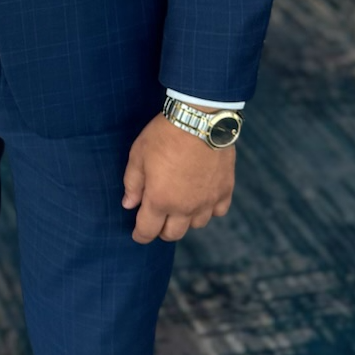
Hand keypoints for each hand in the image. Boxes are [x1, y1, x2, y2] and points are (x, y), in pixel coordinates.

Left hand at [121, 112, 234, 243]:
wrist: (201, 119)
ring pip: (196, 225)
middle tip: (157, 219)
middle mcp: (184, 207)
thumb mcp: (138, 155)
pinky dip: (209, 209)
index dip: (140, 235)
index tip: (138, 234)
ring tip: (179, 206)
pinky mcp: (225, 190)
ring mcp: (207, 200)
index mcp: (159, 200)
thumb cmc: (165, 135)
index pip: (147, 231)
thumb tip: (129, 204)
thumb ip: (132, 184)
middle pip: (173, 234)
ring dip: (186, 220)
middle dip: (161, 231)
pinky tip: (202, 198)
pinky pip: (218, 211)